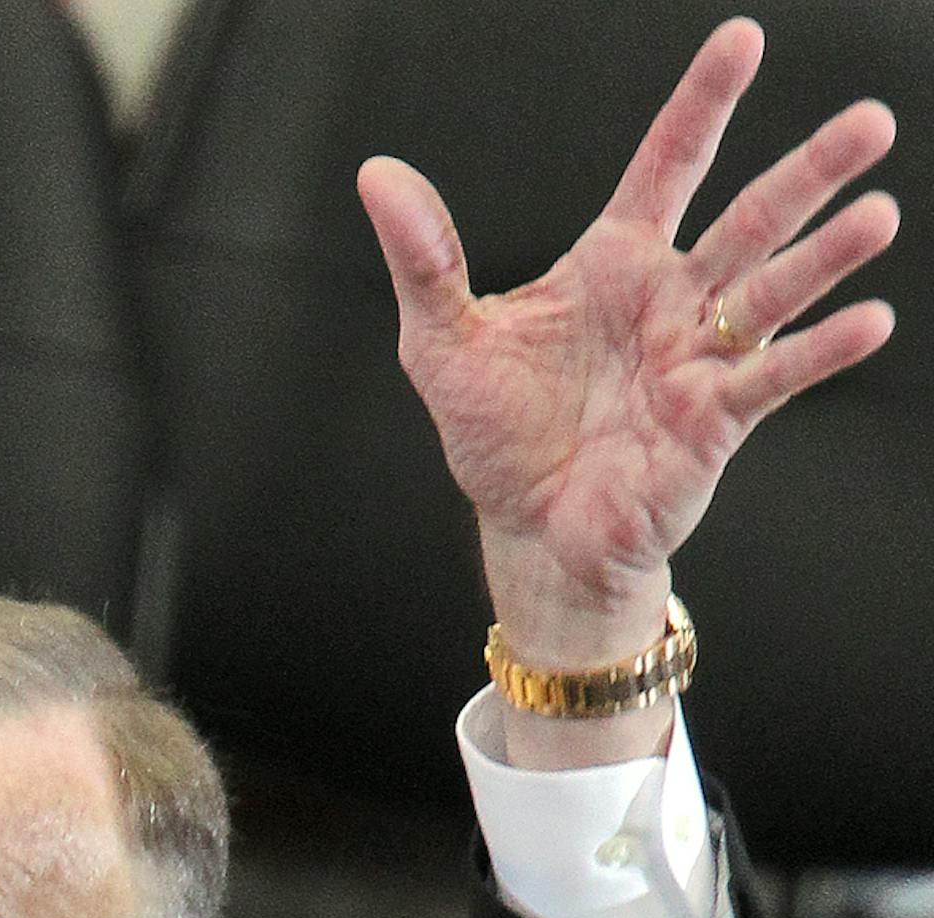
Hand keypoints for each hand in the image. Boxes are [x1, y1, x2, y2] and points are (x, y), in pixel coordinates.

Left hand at [357, 18, 896, 690]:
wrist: (529, 530)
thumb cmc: (498, 437)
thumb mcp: (443, 344)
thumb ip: (423, 259)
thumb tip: (378, 176)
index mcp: (614, 265)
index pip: (667, 165)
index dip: (702, 105)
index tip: (743, 40)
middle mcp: (671, 301)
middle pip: (751, 220)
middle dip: (809, 170)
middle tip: (872, 120)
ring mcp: (700, 359)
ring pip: (774, 291)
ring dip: (827, 255)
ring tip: (878, 213)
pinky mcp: (714, 421)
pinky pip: (772, 379)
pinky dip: (818, 352)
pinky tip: (867, 321)